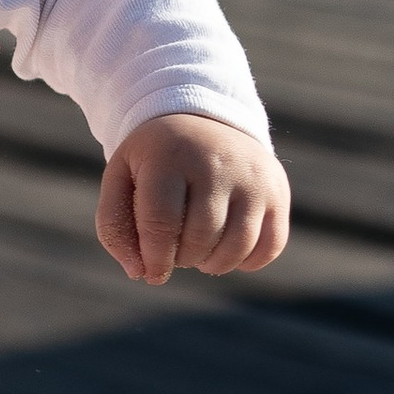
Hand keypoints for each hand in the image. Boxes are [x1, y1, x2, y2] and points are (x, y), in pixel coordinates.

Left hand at [98, 112, 289, 283]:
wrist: (202, 119)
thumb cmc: (155, 161)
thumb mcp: (121, 178)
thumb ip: (114, 225)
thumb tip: (139, 273)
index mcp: (170, 157)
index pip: (161, 223)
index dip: (154, 258)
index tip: (151, 271)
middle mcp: (217, 163)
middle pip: (200, 238)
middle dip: (182, 258)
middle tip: (175, 250)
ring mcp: (253, 176)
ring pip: (237, 247)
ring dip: (213, 264)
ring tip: (198, 251)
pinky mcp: (278, 190)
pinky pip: (270, 246)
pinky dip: (248, 261)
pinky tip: (226, 249)